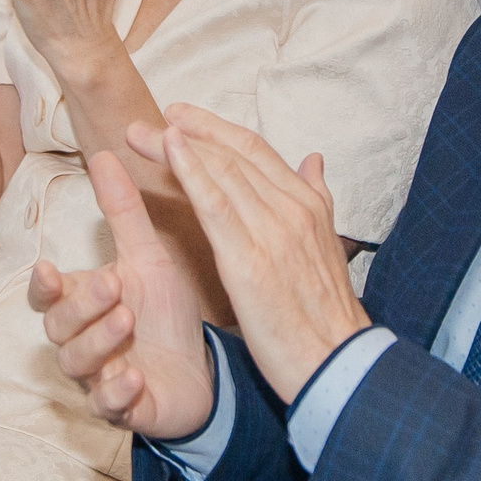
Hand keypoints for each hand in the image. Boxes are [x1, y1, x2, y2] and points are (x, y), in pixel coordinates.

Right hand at [30, 149, 214, 437]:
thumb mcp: (147, 258)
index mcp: (82, 304)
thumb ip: (123, 212)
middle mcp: (81, 342)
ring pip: (78, 365)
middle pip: (58, 328)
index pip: (46, 296)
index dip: (43, 285)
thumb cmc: (165, 312)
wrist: (203, 369)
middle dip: (82, 307)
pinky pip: (107, 407)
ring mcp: (98, 378)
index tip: (49, 268)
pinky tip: (134, 378)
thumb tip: (105, 152)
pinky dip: (117, 394)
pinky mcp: (123, 412)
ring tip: (127, 319)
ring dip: (98, 341)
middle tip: (114, 284)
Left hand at [131, 105, 370, 403]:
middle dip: (190, 133)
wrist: (337, 362)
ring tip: (142, 132)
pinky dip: (192, 171)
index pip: (256, 151)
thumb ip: (316, 198)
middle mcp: (292, 208)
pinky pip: (216, 204)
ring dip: (179, 147)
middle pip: (233, 156)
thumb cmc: (327, 315)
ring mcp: (272, 230)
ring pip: (222, 172)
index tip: (182, 117)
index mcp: (308, 204)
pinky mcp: (250, 258)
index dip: (217, 130)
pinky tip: (170, 150)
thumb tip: (313, 159)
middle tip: (148, 121)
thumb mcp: (328, 246)